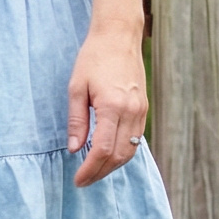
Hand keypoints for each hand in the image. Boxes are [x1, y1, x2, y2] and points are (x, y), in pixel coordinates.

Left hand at [67, 26, 148, 188]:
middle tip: (83, 181)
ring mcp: (140, 110)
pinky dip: (122, 152)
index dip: (89, 169)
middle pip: (118, 156)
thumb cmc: (93, 58)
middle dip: (100, 173)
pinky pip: (136, 139)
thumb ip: (76, 120)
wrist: (119, 37)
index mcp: (112, 106)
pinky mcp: (143, 108)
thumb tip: (74, 149)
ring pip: (130, 150)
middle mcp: (131, 112)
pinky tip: (107, 156)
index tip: (77, 180)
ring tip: (94, 173)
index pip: (101, 149)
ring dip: (112, 166)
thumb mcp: (76, 87)